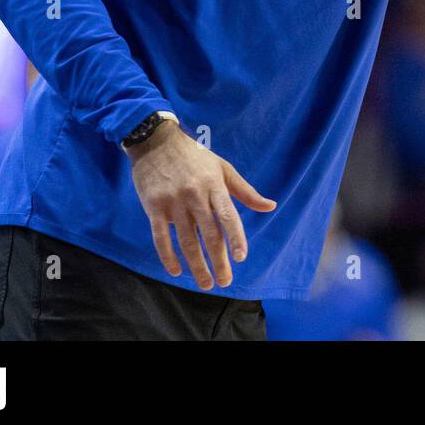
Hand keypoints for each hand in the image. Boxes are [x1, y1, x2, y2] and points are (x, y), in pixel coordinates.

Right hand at [126, 120, 276, 289]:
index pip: (228, 216)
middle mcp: (194, 195)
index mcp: (214, 185)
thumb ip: (245, 191)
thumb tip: (270, 206)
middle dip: (218, 260)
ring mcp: (173, 202)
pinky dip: (168, 256)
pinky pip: (160, 237)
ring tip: (205, 283)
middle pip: (208, 234)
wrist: (156, 141)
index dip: (235, 237)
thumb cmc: (195, 157)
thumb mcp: (223, 168)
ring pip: (186, 240)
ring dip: (196, 265)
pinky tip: (177, 271)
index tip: (240, 257)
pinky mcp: (154, 206)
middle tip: (225, 281)